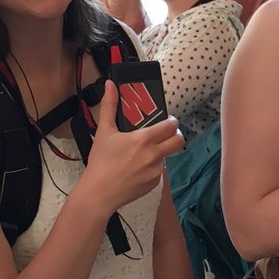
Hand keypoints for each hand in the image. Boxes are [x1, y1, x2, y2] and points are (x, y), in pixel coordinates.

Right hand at [79, 81, 184, 214]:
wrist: (99, 193)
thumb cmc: (101, 161)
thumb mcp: (104, 131)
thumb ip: (109, 106)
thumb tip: (110, 85)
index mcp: (144, 139)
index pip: (171, 126)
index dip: (171, 121)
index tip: (165, 120)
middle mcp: (154, 155)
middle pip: (179, 141)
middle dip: (175, 135)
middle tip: (164, 134)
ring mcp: (156, 171)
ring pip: (167, 156)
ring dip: (160, 152)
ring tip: (142, 153)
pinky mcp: (154, 184)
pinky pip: (159, 171)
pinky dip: (152, 167)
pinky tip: (136, 168)